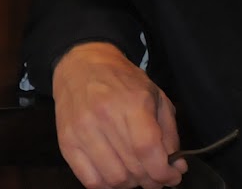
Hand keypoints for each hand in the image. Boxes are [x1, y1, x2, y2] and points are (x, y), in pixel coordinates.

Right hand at [53, 42, 186, 188]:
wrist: (79, 64)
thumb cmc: (121, 80)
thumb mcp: (155, 96)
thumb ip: (169, 133)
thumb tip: (176, 166)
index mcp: (130, 103)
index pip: (148, 150)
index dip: (164, 172)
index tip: (172, 175)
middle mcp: (104, 117)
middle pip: (134, 168)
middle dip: (151, 179)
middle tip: (154, 174)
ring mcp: (81, 130)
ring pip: (114, 179)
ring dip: (130, 183)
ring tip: (134, 172)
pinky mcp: (66, 141)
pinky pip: (90, 180)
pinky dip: (108, 185)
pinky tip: (114, 173)